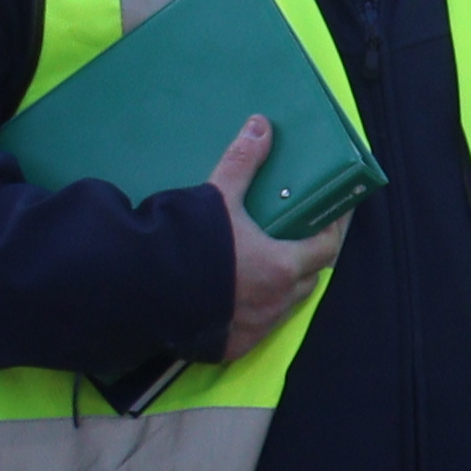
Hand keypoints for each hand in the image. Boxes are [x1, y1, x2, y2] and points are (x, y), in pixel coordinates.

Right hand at [200, 116, 346, 363]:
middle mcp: (276, 303)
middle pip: (310, 278)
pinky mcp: (229, 347)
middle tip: (300, 235)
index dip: (333, 229)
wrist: (137, 292)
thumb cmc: (188, 242)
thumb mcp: (217, 197)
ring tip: (271, 261)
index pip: (327, 248)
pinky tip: (242, 295)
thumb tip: (261, 123)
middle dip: (310, 257)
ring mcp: (254, 328)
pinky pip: (256, 327)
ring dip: (285, 285)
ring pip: (285, 305)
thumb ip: (243, 161)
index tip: (331, 215)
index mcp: (283, 267)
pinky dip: (257, 310)